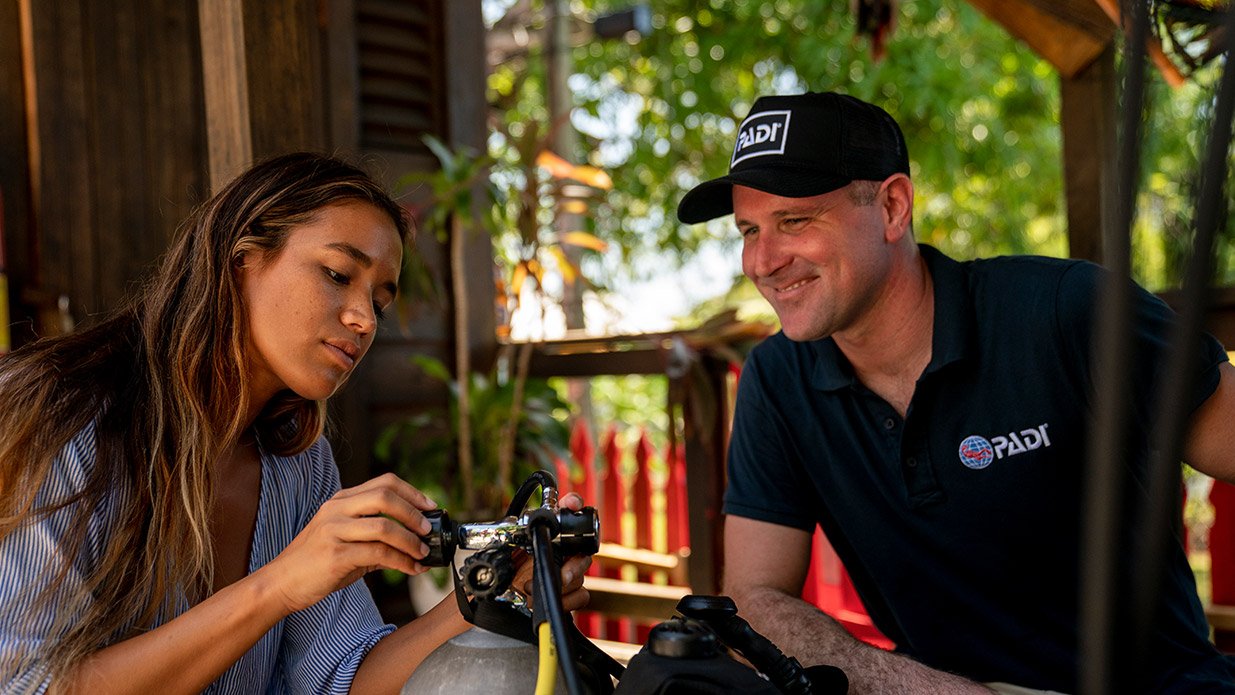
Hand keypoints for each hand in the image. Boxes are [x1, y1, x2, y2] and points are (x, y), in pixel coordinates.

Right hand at [259, 473, 437, 612]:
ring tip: (423, 553)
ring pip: (384, 526)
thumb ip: (378, 539)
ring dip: (410, 541)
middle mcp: (337, 510)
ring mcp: (334, 530)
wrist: (281, 583)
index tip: (430, 507)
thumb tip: (415, 544)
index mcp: (341, 501)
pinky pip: (377, 554)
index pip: (384, 482)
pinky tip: (411, 568)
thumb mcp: (346, 542)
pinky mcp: (334, 555)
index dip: (412, 493)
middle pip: (385, 496)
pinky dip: (401, 561)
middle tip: (428, 530)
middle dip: (413, 512)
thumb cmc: (316, 564)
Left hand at [513, 492, 591, 611]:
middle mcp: (563, 550)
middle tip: (563, 576)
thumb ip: (511, 537)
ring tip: (537, 591)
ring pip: (582, 576)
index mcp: (550, 534)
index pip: (568, 512)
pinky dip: (568, 601)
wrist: (504, 598)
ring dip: (562, 587)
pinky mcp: (572, 593)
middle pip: (583, 551)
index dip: (573, 504)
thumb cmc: (506, 571)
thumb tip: (512, 529)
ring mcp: (569, 571)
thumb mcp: (505, 550)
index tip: (572, 505)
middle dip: (574, 566)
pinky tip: (552, 602)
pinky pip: (582, 595)